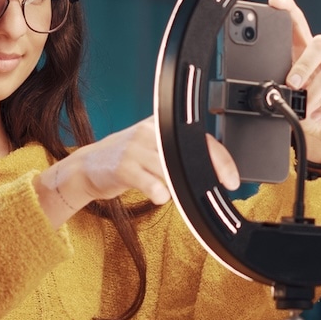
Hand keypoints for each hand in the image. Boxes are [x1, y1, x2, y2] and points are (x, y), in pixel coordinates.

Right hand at [37, 117, 240, 226]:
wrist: (88, 166)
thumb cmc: (127, 160)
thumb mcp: (154, 148)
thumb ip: (179, 153)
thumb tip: (215, 171)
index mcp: (161, 124)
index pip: (200, 138)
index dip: (221, 160)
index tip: (232, 180)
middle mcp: (149, 131)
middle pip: (189, 155)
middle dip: (205, 175)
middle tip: (209, 190)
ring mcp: (135, 148)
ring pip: (172, 172)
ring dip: (176, 188)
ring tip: (165, 189)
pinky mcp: (123, 166)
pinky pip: (153, 185)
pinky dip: (160, 195)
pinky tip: (156, 195)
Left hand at [272, 0, 320, 165]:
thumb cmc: (304, 105)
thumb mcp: (287, 91)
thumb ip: (276, 81)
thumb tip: (254, 82)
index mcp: (307, 51)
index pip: (299, 23)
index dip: (289, 9)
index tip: (275, 3)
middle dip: (305, 63)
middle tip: (292, 83)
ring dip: (315, 92)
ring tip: (304, 107)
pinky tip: (317, 115)